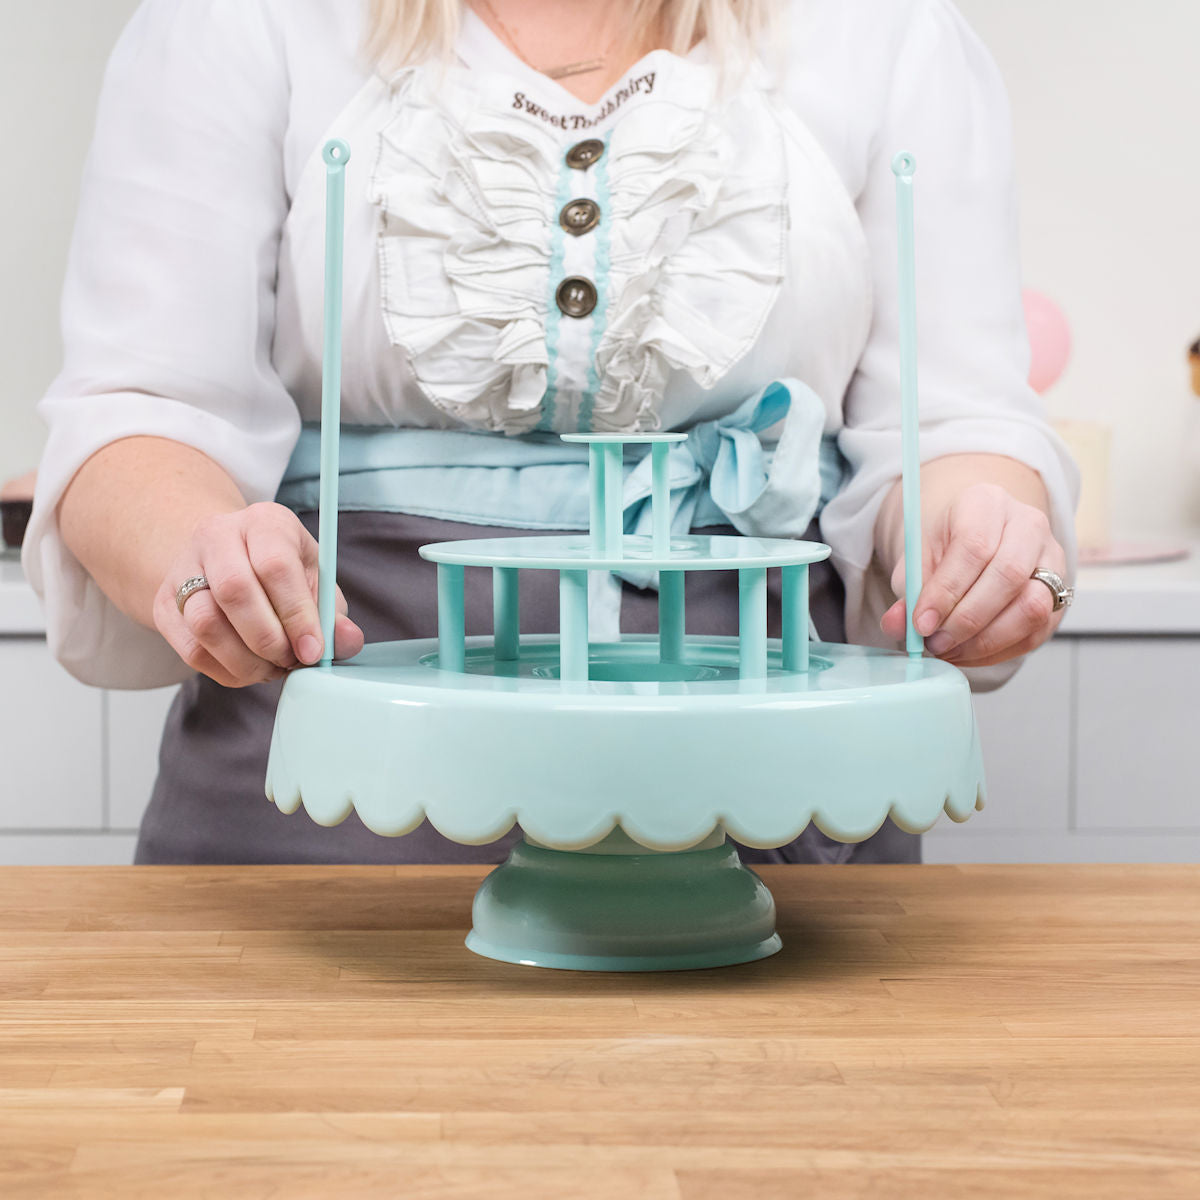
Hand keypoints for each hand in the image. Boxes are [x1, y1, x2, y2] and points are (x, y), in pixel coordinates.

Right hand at [152, 502, 364, 687]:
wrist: (227, 559)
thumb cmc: (283, 573)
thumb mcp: (317, 582)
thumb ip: (334, 615)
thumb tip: (347, 642)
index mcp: (265, 521)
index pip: (275, 566)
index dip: (297, 615)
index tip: (312, 651)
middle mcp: (218, 535)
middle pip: (235, 591)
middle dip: (268, 639)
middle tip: (290, 661)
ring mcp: (183, 567)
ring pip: (205, 623)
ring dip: (244, 659)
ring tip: (271, 667)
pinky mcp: (165, 603)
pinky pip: (190, 648)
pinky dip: (224, 669)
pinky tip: (247, 668)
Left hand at [879, 482, 1066, 668]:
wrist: (976, 540)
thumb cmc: (945, 547)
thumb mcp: (917, 560)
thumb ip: (908, 591)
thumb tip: (898, 625)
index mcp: (986, 504)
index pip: (974, 547)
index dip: (947, 591)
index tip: (922, 623)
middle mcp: (1028, 525)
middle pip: (1008, 576)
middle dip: (967, 619)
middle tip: (935, 642)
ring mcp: (1052, 559)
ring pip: (1032, 606)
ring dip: (986, 639)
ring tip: (950, 649)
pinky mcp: (1060, 593)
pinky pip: (1036, 631)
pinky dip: (999, 651)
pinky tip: (968, 652)